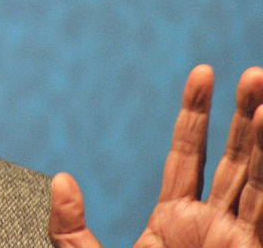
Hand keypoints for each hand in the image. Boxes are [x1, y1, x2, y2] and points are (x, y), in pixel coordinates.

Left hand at [49, 65, 262, 247]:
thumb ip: (70, 227)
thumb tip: (61, 181)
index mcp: (172, 221)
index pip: (188, 154)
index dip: (196, 114)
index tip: (203, 73)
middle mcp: (209, 225)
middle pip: (232, 159)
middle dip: (243, 118)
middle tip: (253, 76)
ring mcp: (235, 239)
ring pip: (256, 177)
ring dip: (262, 135)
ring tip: (261, 83)